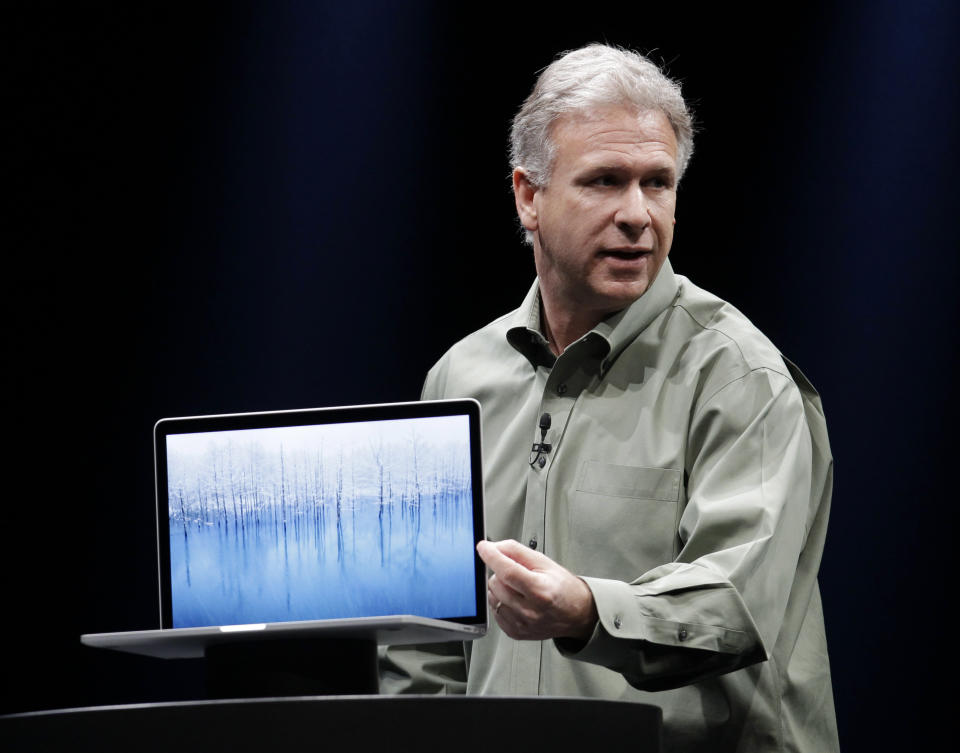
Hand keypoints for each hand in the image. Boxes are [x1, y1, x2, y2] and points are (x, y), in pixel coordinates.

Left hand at [477, 539, 597, 640]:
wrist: (576, 614)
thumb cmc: (563, 588)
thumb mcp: (545, 562)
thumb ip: (517, 552)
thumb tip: (495, 547)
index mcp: (540, 591)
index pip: (508, 571)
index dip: (492, 557)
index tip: (483, 548)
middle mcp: (530, 611)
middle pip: (496, 583)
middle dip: (500, 572)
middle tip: (516, 572)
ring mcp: (521, 624)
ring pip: (492, 597)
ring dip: (499, 587)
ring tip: (517, 587)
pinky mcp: (515, 632)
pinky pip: (494, 611)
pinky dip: (500, 602)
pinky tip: (515, 600)